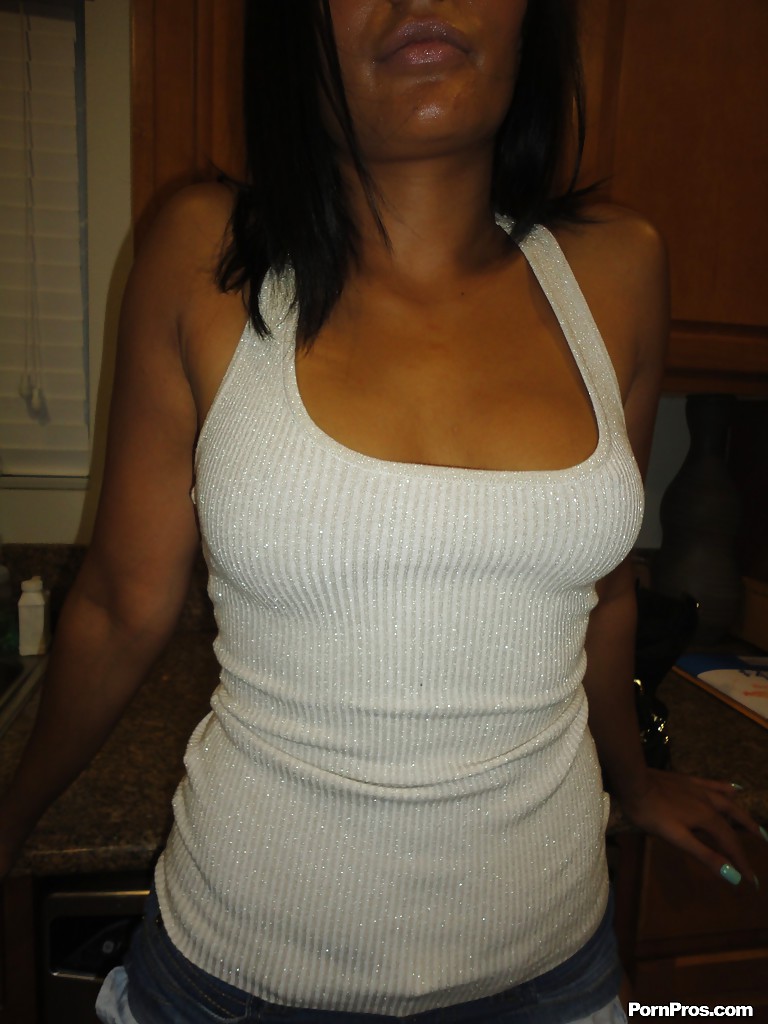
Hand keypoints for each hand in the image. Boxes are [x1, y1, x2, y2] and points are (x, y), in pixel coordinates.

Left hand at [620, 768, 762, 887]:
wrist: (634, 782)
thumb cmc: (651, 813)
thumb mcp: (677, 838)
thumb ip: (705, 855)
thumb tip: (732, 875)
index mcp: (707, 819)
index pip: (730, 844)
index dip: (741, 863)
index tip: (751, 880)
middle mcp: (708, 803)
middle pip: (734, 821)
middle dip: (750, 833)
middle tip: (764, 841)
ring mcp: (698, 790)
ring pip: (727, 802)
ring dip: (742, 814)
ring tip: (752, 822)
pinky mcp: (688, 781)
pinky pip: (713, 785)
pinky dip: (726, 788)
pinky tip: (733, 788)